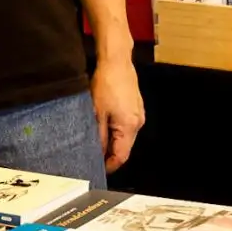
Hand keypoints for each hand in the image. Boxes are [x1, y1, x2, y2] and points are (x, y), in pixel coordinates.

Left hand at [91, 57, 144, 173]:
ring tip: (96, 138)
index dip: (110, 165)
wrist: (117, 61)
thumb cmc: (106, 84)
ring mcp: (139, 114)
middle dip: (110, 154)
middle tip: (92, 154)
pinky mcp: (136, 107)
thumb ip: (98, 136)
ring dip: (113, 141)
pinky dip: (117, 130)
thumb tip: (97, 153)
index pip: (121, 156)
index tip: (97, 169)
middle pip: (125, 147)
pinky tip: (104, 124)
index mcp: (129, 126)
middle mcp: (138, 122)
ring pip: (126, 136)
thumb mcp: (96, 113)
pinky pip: (127, 126)